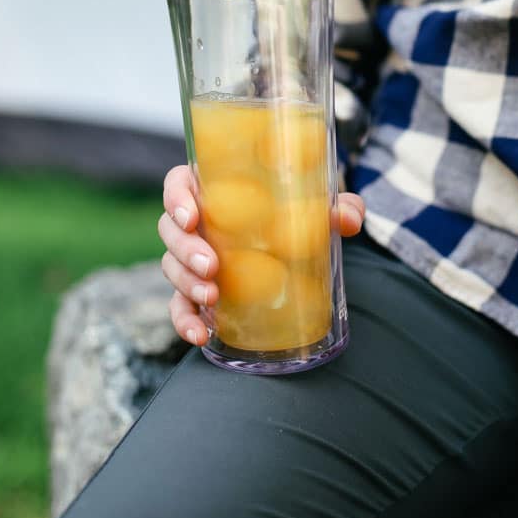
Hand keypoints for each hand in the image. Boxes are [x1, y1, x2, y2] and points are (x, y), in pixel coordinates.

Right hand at [158, 164, 365, 345]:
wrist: (296, 249)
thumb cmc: (296, 214)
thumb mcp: (318, 207)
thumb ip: (338, 206)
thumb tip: (348, 218)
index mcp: (212, 189)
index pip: (177, 184)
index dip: (176, 198)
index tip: (192, 217)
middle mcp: (195, 222)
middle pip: (170, 229)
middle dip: (185, 249)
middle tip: (213, 265)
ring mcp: (191, 258)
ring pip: (171, 266)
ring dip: (186, 283)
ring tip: (212, 297)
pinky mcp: (196, 291)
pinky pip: (179, 305)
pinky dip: (184, 320)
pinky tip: (200, 333)